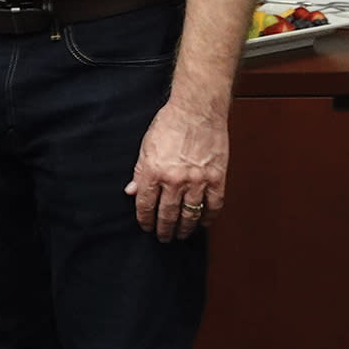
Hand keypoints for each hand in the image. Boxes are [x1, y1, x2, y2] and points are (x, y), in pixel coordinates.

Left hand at [126, 100, 228, 240]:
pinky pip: (213, 206)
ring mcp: (198, 180)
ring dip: (185, 228)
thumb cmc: (170, 124)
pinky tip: (203, 223)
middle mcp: (175, 179)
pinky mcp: (217, 178)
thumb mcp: (146, 146)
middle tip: (163, 238)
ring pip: (190, 214)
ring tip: (181, 234)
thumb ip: (139, 171)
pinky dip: (208, 217)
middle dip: (163, 229)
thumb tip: (131, 191)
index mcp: (153, 171)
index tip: (145, 226)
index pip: (145, 204)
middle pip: (167, 214)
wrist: (197, 110)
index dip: (145, 219)